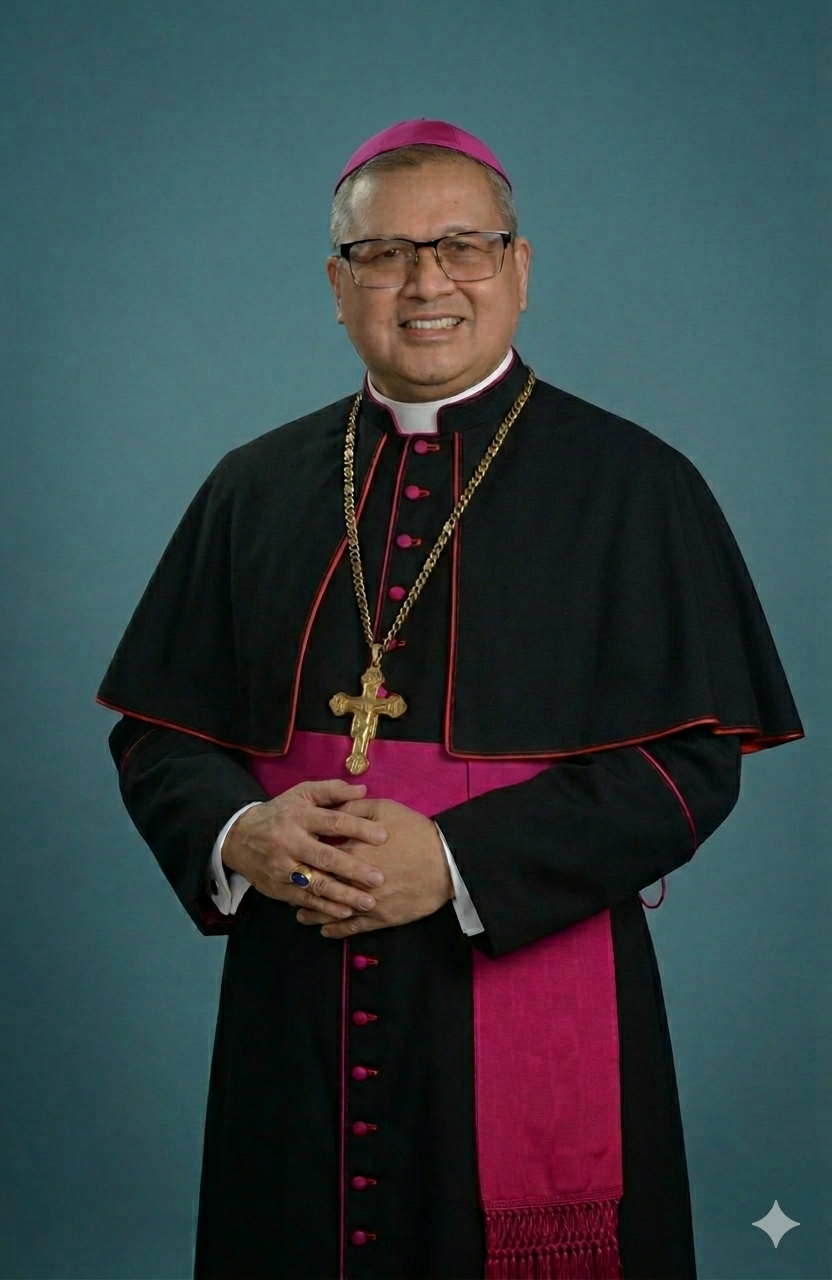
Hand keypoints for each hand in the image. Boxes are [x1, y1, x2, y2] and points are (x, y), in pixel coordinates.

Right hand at [222, 780, 387, 920]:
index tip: (383, 837)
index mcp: (299, 817)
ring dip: (343, 895)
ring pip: (316, 883)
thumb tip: (363, 789)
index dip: (358, 829)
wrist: (239, 838)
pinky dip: (325, 908)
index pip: (332, 822)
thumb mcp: (301, 794)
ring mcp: (283, 867)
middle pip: (325, 857)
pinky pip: (305, 900)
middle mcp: (290, 842)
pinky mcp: (278, 888)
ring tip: (368, 902)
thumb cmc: (280, 813)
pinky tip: (345, 913)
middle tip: (379, 878)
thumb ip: (331, 791)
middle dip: (353, 869)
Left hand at [295, 798, 452, 937]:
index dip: (304, 858)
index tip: (293, 859)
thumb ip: (354, 808)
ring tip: (300, 915)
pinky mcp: (380, 918)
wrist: (447, 862)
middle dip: (303, 889)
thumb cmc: (416, 832)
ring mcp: (367, 901)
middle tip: (290, 891)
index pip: (319, 855)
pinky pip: (352, 927)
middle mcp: (355, 879)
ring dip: (313, 914)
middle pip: (320, 885)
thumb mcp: (385, 809)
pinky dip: (336, 930)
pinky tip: (324, 931)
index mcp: (354, 850)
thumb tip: (331, 810)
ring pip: (332, 911)